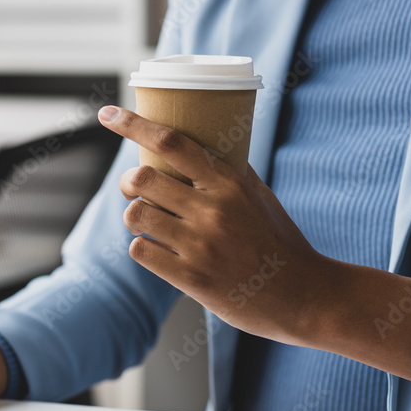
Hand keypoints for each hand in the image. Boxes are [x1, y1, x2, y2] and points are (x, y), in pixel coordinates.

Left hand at [98, 105, 338, 344]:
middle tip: (134, 189)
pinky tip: (156, 249)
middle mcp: (213, 210)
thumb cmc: (281, 244)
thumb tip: (205, 147)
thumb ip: (232, 173)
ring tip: (148, 221)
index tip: (106, 114)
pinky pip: (140, 250)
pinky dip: (141, 247)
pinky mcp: (191, 278)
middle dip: (129, 182)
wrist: (304, 296)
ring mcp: (200, 245)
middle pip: (143, 178)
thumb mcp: (262, 198)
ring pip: (135, 215)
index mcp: (230, 183)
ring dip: (134, 216)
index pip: (172, 142)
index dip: (133, 125)